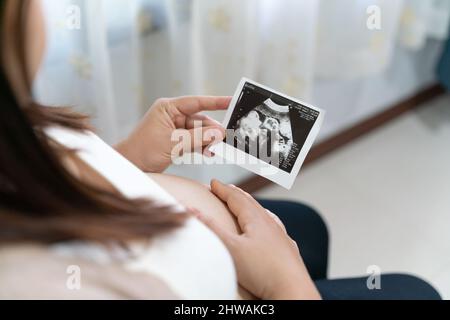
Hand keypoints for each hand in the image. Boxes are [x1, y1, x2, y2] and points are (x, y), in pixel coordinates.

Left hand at [116, 96, 230, 172]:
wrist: (129, 167)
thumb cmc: (143, 151)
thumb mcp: (173, 144)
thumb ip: (198, 138)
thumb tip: (219, 133)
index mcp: (168, 108)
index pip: (196, 102)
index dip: (215, 102)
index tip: (232, 101)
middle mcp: (172, 115)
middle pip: (200, 119)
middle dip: (212, 130)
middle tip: (224, 138)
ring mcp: (174, 128)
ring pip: (199, 131)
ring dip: (207, 141)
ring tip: (215, 149)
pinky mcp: (176, 140)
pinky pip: (194, 140)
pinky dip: (202, 146)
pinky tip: (208, 152)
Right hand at [194, 180, 320, 299]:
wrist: (292, 291)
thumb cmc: (262, 271)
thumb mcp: (230, 248)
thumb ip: (211, 228)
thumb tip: (191, 209)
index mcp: (256, 219)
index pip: (236, 198)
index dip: (222, 189)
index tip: (213, 182)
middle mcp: (270, 224)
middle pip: (251, 203)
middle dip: (236, 194)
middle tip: (226, 188)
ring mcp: (281, 237)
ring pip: (265, 215)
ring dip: (252, 206)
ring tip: (247, 202)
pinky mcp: (287, 250)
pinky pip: (276, 229)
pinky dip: (268, 222)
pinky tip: (272, 226)